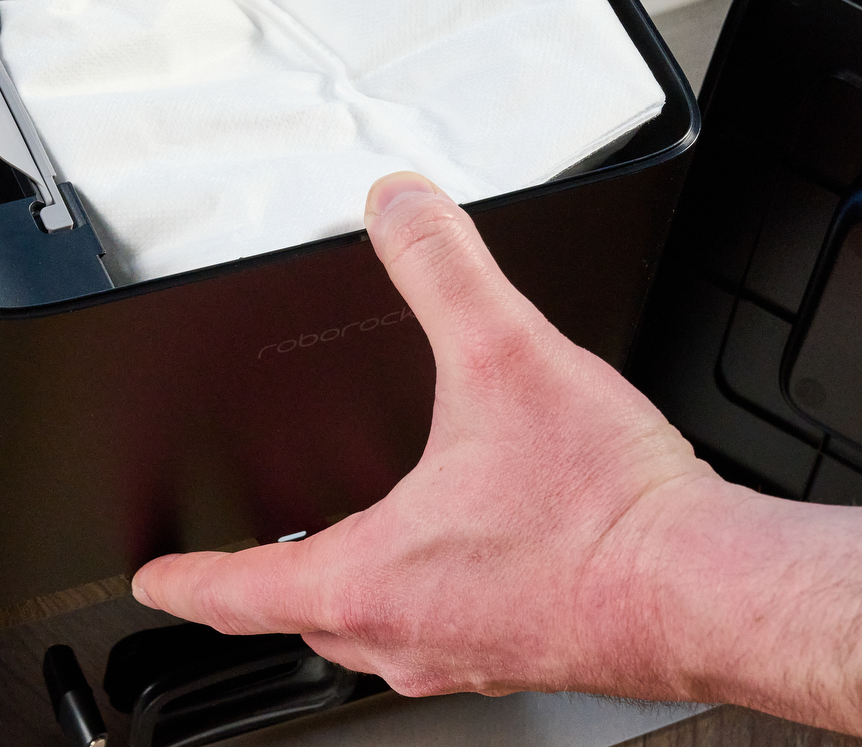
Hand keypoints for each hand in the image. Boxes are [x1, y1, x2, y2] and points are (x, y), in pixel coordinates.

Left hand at [130, 172, 727, 697]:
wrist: (709, 587)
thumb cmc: (609, 514)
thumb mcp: (505, 357)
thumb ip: (442, 269)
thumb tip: (400, 208)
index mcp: (372, 580)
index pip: (237, 592)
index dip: (184, 579)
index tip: (152, 580)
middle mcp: (410, 635)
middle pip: (304, 622)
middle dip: (265, 589)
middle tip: (242, 568)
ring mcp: (469, 654)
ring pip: (376, 636)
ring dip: (351, 596)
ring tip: (345, 557)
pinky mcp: (529, 654)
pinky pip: (444, 634)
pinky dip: (427, 599)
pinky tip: (465, 558)